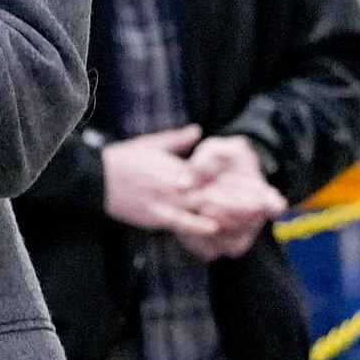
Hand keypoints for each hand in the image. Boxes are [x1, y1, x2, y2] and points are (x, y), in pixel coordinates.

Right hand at [99, 125, 277, 255]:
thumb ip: (177, 139)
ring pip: (202, 206)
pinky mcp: (155, 215)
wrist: (94, 176)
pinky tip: (215, 229)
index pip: (213, 174)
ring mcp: (167, 199)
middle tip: (265, 205)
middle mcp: (177, 183)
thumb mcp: (150, 143)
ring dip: (226, 212)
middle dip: (240, 199)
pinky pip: (180, 221)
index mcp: (177, 167)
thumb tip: (198, 130)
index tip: (259, 186)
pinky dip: (198, 225)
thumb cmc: (121, 159)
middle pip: (215, 191)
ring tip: (249, 218)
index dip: (237, 181)